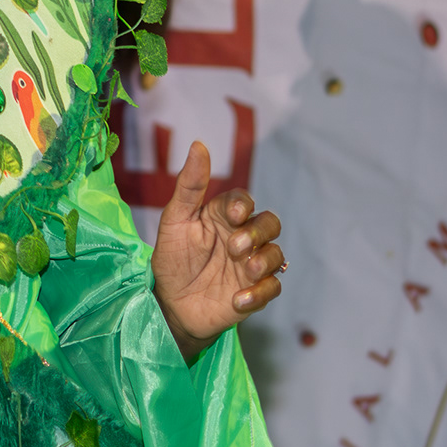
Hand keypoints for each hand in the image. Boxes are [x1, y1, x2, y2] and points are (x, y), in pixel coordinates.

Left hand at [151, 141, 283, 360]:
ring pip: (277, 255)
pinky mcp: (253, 292)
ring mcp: (250, 266)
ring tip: (245, 271)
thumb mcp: (175, 220)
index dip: (244, 205)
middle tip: (235, 247)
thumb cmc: (171, 257)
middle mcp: (242, 238)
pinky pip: (272, 289)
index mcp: (222, 217)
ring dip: (264, 262)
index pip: (244, 201)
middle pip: (270, 224)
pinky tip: (237, 300)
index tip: (234, 214)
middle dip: (258, 233)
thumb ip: (190, 185)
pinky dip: (259, 294)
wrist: (168, 302)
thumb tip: (198, 144)